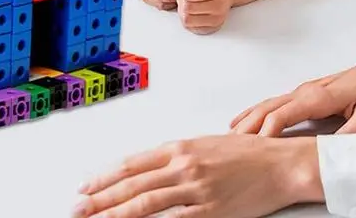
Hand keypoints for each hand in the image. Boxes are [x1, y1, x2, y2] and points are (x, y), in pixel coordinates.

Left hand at [72, 135, 321, 217]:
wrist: (278, 163)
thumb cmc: (243, 153)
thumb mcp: (200, 145)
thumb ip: (172, 158)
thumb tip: (143, 172)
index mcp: (176, 147)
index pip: (129, 164)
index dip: (103, 177)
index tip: (83, 188)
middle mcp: (182, 166)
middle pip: (132, 186)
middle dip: (101, 199)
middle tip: (77, 208)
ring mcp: (196, 190)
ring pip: (148, 205)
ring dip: (118, 214)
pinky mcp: (213, 212)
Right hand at [231, 60, 355, 135]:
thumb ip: (351, 131)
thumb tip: (332, 151)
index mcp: (316, 98)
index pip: (280, 115)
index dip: (264, 131)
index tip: (252, 147)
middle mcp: (305, 92)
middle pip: (267, 108)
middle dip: (247, 125)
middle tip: (230, 141)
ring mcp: (303, 91)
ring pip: (268, 104)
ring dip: (248, 117)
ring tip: (232, 131)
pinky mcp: (306, 93)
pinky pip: (275, 102)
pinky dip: (257, 110)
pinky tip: (250, 115)